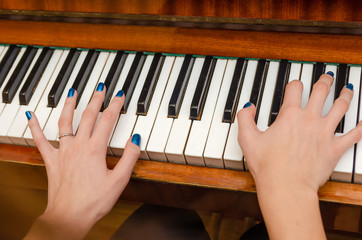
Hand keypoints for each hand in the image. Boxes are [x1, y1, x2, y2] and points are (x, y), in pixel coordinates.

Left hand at [24, 84, 139, 239]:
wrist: (69, 217)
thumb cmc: (94, 202)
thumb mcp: (119, 180)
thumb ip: (129, 157)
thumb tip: (135, 139)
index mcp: (95, 150)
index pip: (107, 120)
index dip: (115, 105)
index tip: (119, 95)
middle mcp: (78, 146)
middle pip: (88, 116)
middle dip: (96, 100)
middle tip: (101, 87)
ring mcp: (63, 152)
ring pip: (65, 122)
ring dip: (69, 105)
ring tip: (72, 92)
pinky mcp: (52, 161)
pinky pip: (40, 141)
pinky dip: (34, 127)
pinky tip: (31, 116)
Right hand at [237, 73, 361, 238]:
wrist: (286, 187)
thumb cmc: (268, 166)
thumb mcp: (247, 139)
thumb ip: (244, 118)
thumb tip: (248, 107)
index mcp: (290, 115)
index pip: (295, 88)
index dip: (294, 83)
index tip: (295, 85)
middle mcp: (310, 119)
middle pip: (322, 91)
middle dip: (325, 81)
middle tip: (328, 77)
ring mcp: (325, 133)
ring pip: (341, 107)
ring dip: (345, 95)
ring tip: (348, 89)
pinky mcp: (335, 148)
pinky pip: (354, 134)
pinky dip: (361, 127)